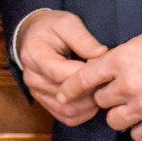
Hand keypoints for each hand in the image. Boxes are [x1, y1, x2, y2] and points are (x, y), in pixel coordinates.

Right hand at [14, 10, 108, 126]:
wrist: (34, 36)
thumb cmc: (52, 28)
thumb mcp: (67, 23)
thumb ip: (83, 39)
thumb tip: (102, 55)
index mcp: (35, 55)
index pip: (62, 73)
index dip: (86, 74)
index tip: (103, 67)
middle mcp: (32, 77)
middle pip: (66, 94)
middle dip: (90, 90)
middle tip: (108, 82)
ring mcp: (37, 92)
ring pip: (67, 109)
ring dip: (89, 105)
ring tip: (102, 91)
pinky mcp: (45, 102)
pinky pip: (66, 117)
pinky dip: (83, 114)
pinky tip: (93, 101)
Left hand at [57, 24, 141, 140]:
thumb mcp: (141, 41)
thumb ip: (119, 59)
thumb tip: (103, 71)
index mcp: (120, 61)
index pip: (84, 79)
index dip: (70, 88)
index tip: (63, 95)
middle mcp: (128, 86)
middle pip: (100, 101)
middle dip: (106, 98)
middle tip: (118, 93)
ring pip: (115, 122)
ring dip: (120, 115)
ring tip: (132, 107)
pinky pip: (139, 136)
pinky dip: (140, 130)